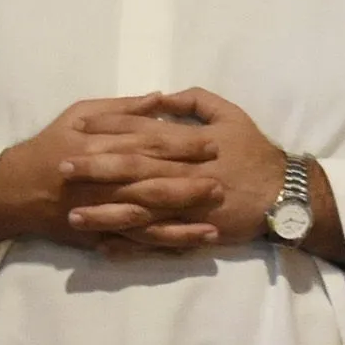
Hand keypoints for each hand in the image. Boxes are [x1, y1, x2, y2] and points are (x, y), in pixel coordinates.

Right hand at [0, 97, 217, 248]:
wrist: (18, 189)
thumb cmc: (51, 145)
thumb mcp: (79, 113)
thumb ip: (122, 108)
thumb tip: (159, 98)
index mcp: (104, 146)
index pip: (151, 145)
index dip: (185, 146)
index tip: (215, 145)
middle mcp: (107, 180)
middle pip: (155, 182)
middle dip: (190, 185)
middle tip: (222, 184)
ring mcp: (105, 210)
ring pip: (150, 217)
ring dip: (183, 221)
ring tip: (213, 223)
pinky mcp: (103, 232)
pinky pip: (138, 242)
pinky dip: (165, 244)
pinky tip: (191, 244)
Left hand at [62, 86, 291, 251]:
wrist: (283, 196)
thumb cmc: (254, 151)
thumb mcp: (230, 114)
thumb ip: (194, 101)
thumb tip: (160, 96)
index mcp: (188, 143)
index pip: (141, 131)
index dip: (109, 128)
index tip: (78, 127)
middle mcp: (182, 174)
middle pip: (132, 170)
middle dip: (95, 169)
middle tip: (60, 168)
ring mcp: (186, 207)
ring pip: (138, 210)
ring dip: (103, 213)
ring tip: (71, 215)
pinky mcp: (191, 232)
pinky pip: (155, 242)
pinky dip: (129, 246)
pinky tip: (103, 248)